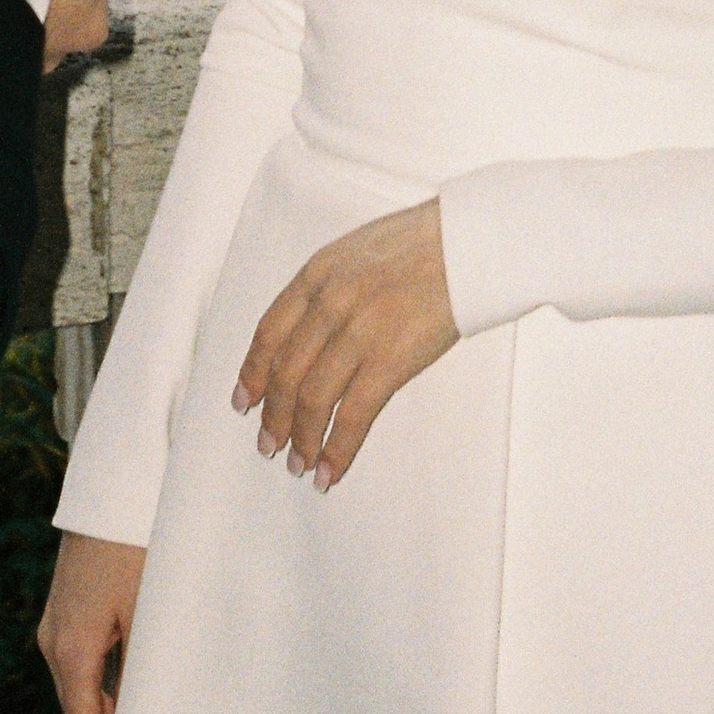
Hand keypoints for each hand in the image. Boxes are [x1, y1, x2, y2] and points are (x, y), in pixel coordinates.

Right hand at [41, 530, 145, 713]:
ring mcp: (56, 623)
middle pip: (77, 708)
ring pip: (78, 684)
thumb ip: (143, 666)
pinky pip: (79, 659)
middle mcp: (54, 641)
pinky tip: (125, 690)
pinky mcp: (65, 608)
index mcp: (71, 650)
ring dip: (103, 711)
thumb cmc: (133, 548)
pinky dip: (99, 683)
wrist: (112, 492)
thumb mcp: (147, 611)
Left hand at [232, 199, 457, 489]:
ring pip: (312, 399)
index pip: (269, 332)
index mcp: (317, 274)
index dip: (253, 372)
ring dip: (300, 440)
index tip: (244, 400)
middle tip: (267, 444)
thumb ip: (331, 287)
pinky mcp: (390, 360)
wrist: (470, 243)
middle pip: (286, 372)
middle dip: (272, 416)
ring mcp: (358, 332)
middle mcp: (329, 303)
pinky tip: (329, 470)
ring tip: (297, 465)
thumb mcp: (359, 251)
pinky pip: (352, 415)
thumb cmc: (423, 243)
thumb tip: (313, 332)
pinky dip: (336, 449)